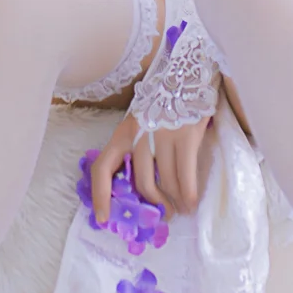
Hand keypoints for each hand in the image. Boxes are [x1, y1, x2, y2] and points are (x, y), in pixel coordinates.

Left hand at [89, 107, 214, 222]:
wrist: (189, 74)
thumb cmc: (164, 103)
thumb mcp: (140, 123)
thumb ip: (134, 149)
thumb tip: (138, 187)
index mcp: (122, 133)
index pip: (103, 168)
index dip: (101, 196)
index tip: (104, 219)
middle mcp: (139, 135)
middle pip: (140, 182)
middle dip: (154, 204)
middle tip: (163, 214)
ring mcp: (163, 135)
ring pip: (164, 181)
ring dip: (173, 202)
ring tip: (181, 209)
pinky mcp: (186, 136)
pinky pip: (185, 175)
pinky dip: (188, 194)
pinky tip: (191, 202)